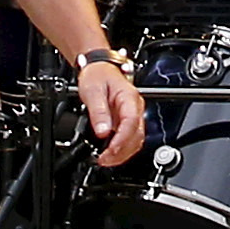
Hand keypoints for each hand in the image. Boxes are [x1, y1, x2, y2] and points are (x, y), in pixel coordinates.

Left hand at [78, 52, 147, 166]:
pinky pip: (129, 139)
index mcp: (129, 98)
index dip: (121, 140)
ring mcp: (132, 116)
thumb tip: (102, 132)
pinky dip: (121, 150)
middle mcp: (135, 108)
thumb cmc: (97, 75)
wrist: (98, 68)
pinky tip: (110, 154)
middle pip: (136, 136)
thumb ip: (98, 112)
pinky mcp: (126, 121)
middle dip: (121, 152)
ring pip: (135, 141)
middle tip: (104, 160)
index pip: (131, 123)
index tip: (109, 151)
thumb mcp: (93, 91)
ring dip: (122, 154)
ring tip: (105, 160)